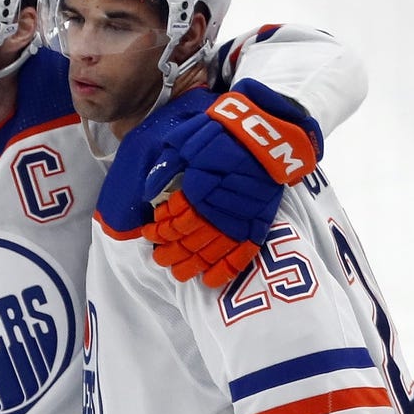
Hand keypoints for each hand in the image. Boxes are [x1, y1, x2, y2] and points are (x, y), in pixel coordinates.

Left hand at [142, 78, 322, 286]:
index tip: (149, 232)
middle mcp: (219, 206)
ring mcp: (240, 216)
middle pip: (190, 239)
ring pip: (212, 250)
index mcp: (199, 187)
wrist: (266, 132)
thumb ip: (166, 166)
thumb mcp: (185, 140)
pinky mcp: (259, 222)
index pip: (175, 219)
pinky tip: (211, 281)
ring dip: (192, 264)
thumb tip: (147, 191)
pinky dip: (227, 269)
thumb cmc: (221, 132)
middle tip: (158, 258)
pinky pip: (243, 252)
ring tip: (178, 272)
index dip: (160, 229)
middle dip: (171, 251)